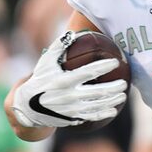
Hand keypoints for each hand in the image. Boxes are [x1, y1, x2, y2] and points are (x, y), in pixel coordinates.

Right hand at [12, 31, 127, 127]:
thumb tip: (73, 33)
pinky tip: (114, 109)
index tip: (115, 62)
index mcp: (63, 80)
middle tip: (124, 83)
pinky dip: (104, 113)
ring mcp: (71, 108)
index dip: (103, 67)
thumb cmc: (40, 79)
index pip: (88, 72)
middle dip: (113, 88)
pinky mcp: (71, 118)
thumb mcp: (45, 62)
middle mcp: (68, 96)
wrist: (27, 106)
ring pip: (97, 105)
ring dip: (112, 101)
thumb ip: (59, 47)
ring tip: (123, 95)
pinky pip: (91, 116)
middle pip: (97, 92)